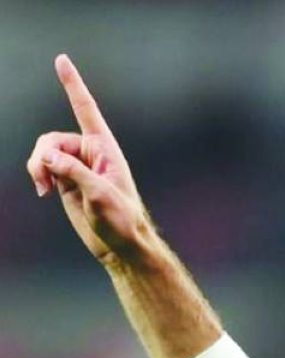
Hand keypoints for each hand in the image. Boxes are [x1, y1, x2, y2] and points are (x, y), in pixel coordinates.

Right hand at [27, 54, 149, 264]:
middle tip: (43, 177)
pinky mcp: (66, 180)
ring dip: (37, 166)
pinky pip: (43, 167)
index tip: (61, 59)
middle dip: (43, 154)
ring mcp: (76, 166)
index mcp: (105, 148)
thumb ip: (73, 172)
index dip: (73, 85)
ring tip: (42, 187)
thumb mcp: (100, 194)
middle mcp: (90, 153)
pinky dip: (37, 174)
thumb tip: (46, 157)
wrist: (121, 245)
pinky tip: (42, 191)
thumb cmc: (122, 220)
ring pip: (44, 152)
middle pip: (53, 139)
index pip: (86, 110)